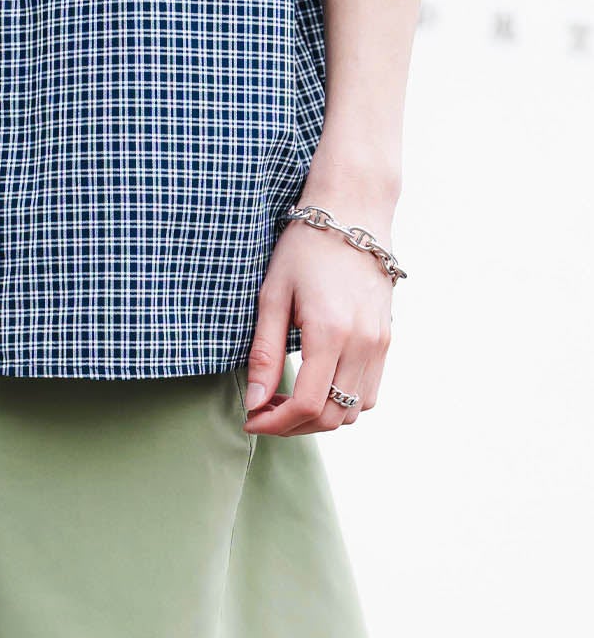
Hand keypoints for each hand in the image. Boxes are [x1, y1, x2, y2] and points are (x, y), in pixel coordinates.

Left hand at [244, 210, 395, 435]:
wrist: (355, 211)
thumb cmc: (306, 248)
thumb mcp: (272, 296)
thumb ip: (264, 354)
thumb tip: (255, 402)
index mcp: (332, 332)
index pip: (306, 405)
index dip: (274, 424)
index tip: (250, 419)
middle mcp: (363, 342)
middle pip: (330, 417)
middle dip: (292, 426)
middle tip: (264, 412)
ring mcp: (380, 342)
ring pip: (353, 411)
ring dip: (318, 418)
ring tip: (287, 401)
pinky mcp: (386, 340)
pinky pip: (368, 393)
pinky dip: (341, 402)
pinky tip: (315, 386)